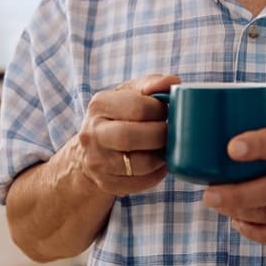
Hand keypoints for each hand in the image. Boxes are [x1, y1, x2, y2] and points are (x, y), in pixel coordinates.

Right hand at [73, 73, 178, 196]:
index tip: (167, 112)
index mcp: (99, 104)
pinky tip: (157, 164)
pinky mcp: (105, 182)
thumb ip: (152, 84)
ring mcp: (96, 161)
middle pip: (131, 137)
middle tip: (170, 133)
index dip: (160, 110)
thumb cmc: (120, 115)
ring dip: (160, 157)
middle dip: (159, 135)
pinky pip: (139, 183)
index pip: (138, 107)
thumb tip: (173, 82)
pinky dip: (155, 175)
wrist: (91, 148)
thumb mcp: (130, 93)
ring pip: (138, 164)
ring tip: (164, 149)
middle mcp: (92, 133)